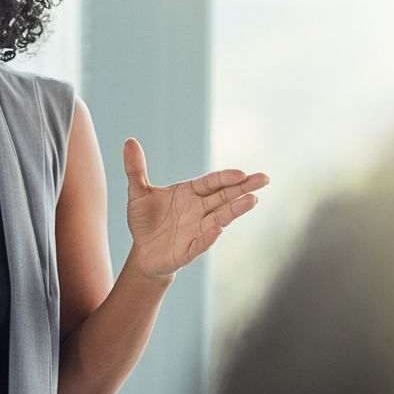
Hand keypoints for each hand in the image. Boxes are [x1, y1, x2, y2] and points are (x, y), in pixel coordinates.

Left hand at [124, 139, 267, 279]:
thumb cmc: (145, 221)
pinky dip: (208, 237)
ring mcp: (197, 230)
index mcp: (190, 193)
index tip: (240, 172)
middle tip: (264, 178)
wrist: (142, 252)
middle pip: (224, 197)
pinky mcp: (189, 250)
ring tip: (252, 200)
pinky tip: (217, 230)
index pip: (211, 182)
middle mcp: (199, 210)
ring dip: (235, 210)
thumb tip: (129, 141)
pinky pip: (201, 243)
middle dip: (244, 188)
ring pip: (220, 218)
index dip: (225, 177)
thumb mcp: (137, 193)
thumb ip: (135, 169)